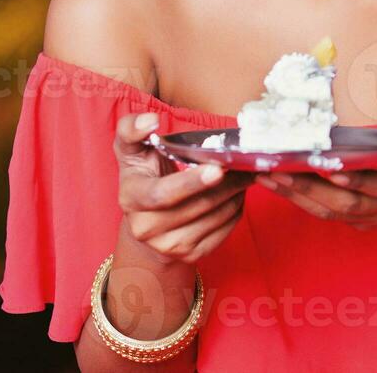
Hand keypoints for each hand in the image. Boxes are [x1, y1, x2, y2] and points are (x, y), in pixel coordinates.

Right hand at [114, 112, 254, 265]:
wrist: (145, 221)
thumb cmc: (143, 175)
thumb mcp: (131, 149)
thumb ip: (132, 129)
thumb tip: (151, 121)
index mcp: (131, 198)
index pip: (162, 194)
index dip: (190, 183)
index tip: (217, 168)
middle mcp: (146, 228)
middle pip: (198, 204)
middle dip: (227, 182)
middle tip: (245, 162)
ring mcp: (169, 246)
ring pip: (216, 216)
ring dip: (236, 192)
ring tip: (244, 173)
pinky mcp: (191, 255)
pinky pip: (225, 229)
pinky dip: (237, 207)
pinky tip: (237, 191)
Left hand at [255, 113, 376, 233]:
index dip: (357, 182)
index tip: (331, 169)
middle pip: (344, 203)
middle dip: (310, 188)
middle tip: (279, 169)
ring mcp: (366, 217)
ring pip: (328, 211)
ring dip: (295, 195)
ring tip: (266, 174)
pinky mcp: (351, 221)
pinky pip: (320, 212)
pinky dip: (296, 199)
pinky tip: (274, 182)